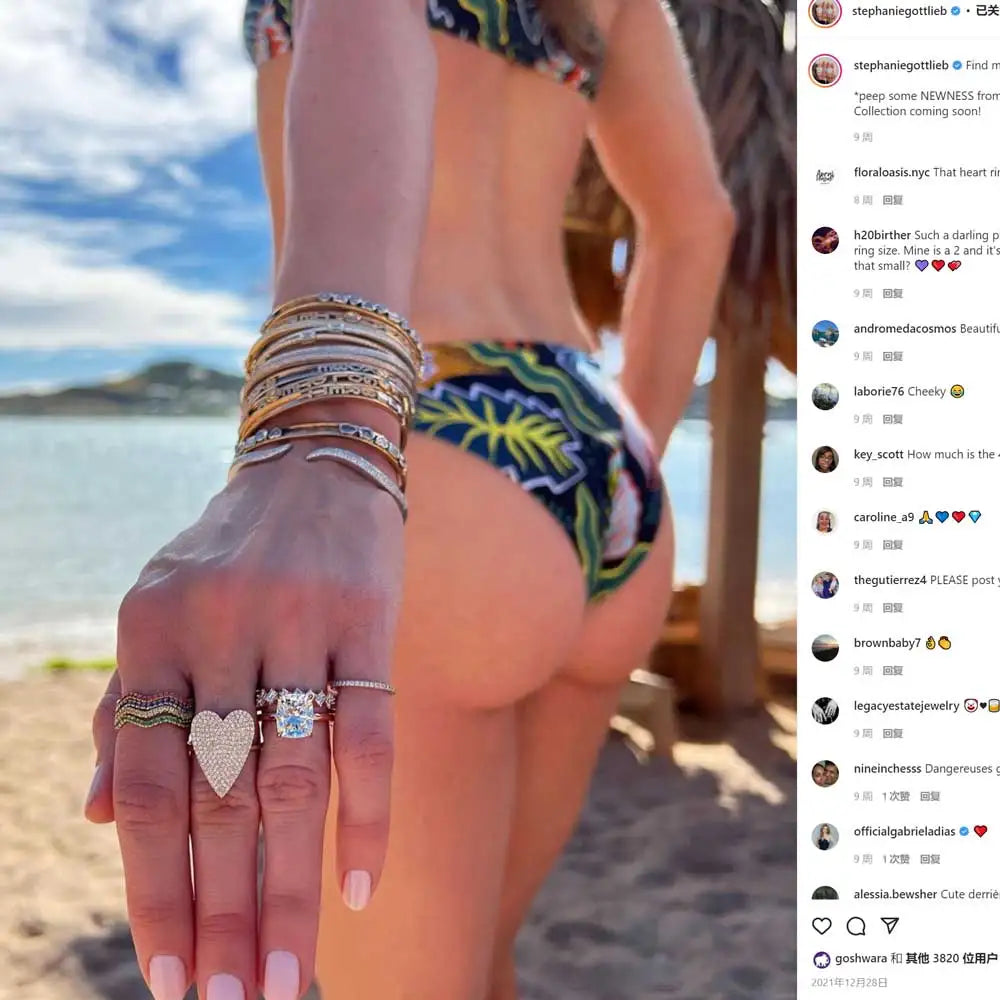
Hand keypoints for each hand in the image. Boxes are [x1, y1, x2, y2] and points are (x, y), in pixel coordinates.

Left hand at [86, 449, 402, 999]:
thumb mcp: (160, 611)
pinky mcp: (366, 615)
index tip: (170, 979)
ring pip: (292, 780)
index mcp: (150, 633)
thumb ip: (130, 709)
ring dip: (293, 888)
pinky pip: (368, 729)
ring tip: (289, 976)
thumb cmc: (232, 552)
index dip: (155, 891)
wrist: (312, 460)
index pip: (149, 789)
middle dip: (224, 913)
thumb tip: (105, 819)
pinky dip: (369, 812)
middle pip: (220, 801)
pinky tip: (365, 887)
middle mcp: (216, 629)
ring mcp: (296, 621)